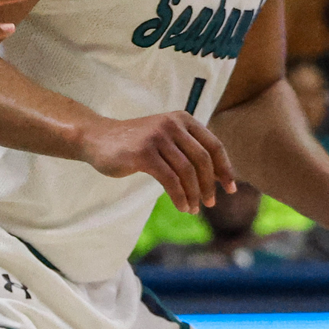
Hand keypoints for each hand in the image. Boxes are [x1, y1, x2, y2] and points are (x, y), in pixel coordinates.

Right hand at [76, 112, 237, 214]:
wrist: (97, 138)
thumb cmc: (135, 143)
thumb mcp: (165, 138)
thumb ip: (187, 149)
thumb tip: (217, 176)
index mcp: (182, 119)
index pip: (214, 145)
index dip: (225, 169)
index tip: (231, 189)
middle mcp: (172, 124)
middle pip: (203, 160)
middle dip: (210, 185)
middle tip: (210, 203)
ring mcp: (157, 137)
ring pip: (187, 172)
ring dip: (194, 194)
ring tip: (194, 209)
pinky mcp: (143, 153)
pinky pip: (170, 180)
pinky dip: (180, 197)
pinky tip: (182, 206)